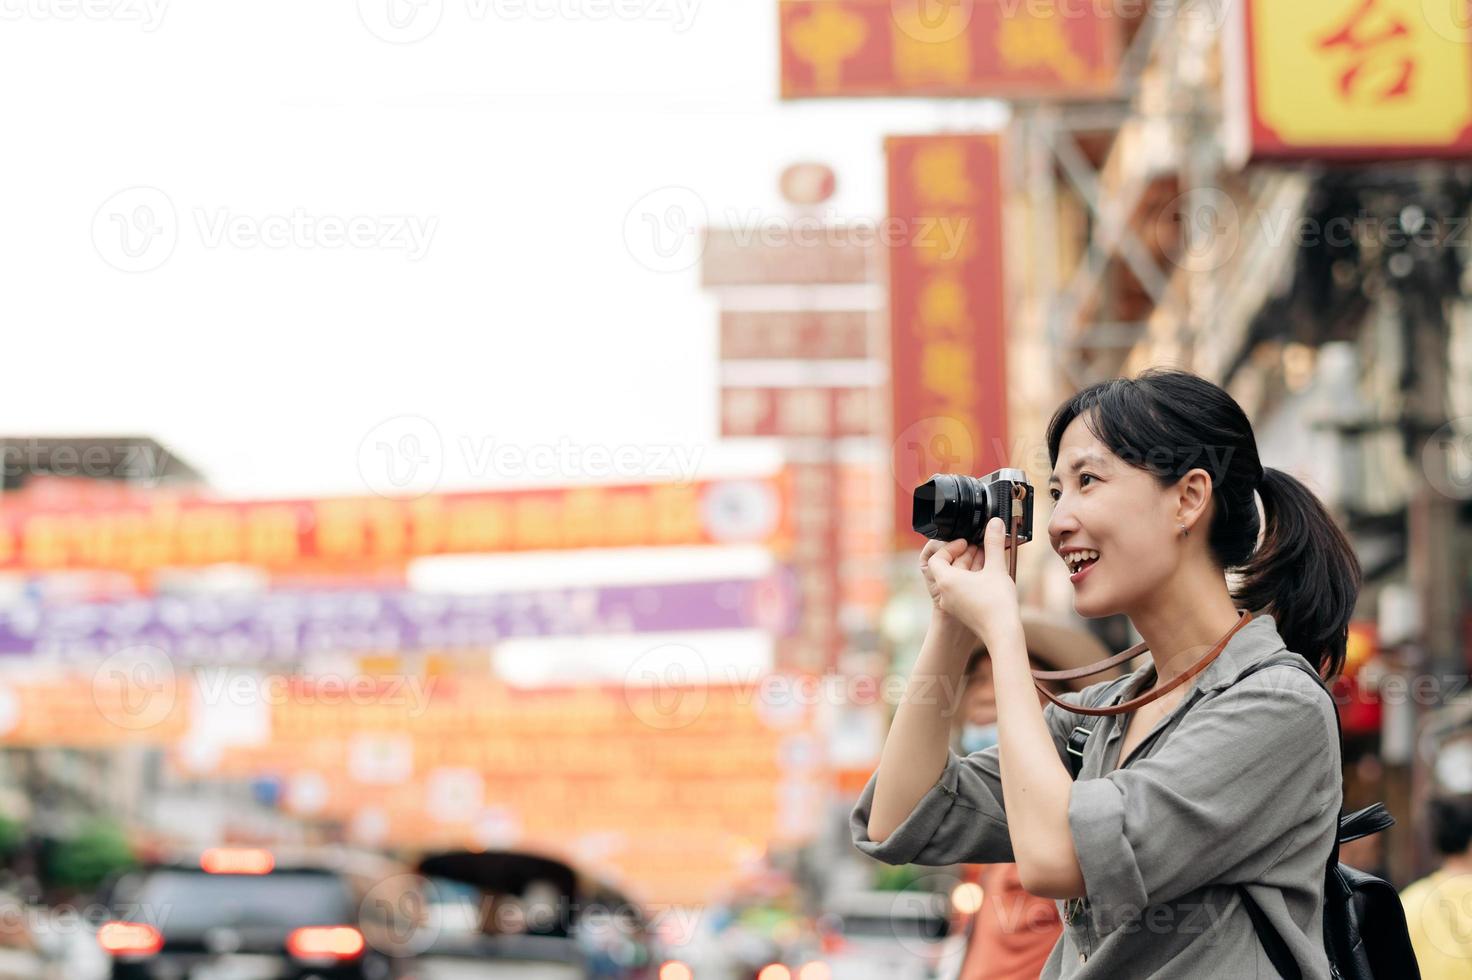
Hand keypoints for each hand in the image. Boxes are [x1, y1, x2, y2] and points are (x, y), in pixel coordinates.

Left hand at [926, 518, 1020, 648]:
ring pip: (956, 579)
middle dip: (964, 555)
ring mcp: (952, 604)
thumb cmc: (997, 603)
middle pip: (947, 567)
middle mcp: (945, 593)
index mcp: (946, 580)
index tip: (967, 542)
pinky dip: (972, 579)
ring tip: (988, 559)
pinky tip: (989, 575)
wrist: (1002, 634)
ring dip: (970, 567)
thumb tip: (994, 522)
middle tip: (981, 547)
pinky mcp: (962, 611)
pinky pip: (961, 590)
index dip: (950, 546)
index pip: (936, 557)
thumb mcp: (996, 568)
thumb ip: (993, 543)